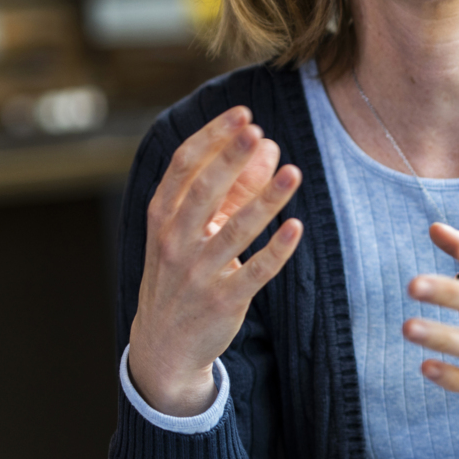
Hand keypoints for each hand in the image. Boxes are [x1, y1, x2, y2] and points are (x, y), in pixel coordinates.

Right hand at [129, 107, 304, 415]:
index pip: (183, 166)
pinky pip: (254, 272)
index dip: (212, 138)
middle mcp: (175, 241)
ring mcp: (197, 273)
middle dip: (230, 158)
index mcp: (162, 217)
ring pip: (234, 230)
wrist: (164, 344)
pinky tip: (296, 227)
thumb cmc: (183, 272)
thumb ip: (230, 189)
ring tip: (294, 172)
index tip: (242, 114)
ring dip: (266, 200)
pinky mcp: (223, 300)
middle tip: (257, 131)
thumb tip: (267, 145)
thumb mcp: (191, 231)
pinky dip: (276, 250)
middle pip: (204, 191)